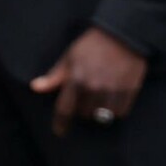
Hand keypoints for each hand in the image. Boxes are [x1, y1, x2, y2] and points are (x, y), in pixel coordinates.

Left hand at [30, 28, 148, 136]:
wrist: (123, 33)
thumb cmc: (92, 44)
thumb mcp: (69, 57)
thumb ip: (54, 76)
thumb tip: (35, 87)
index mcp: (76, 79)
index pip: (64, 110)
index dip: (61, 124)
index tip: (60, 132)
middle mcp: (94, 88)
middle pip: (84, 115)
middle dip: (83, 110)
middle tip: (86, 101)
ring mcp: (112, 90)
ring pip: (102, 117)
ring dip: (99, 113)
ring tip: (100, 102)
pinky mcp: (129, 91)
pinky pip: (120, 113)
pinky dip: (116, 111)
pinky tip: (113, 101)